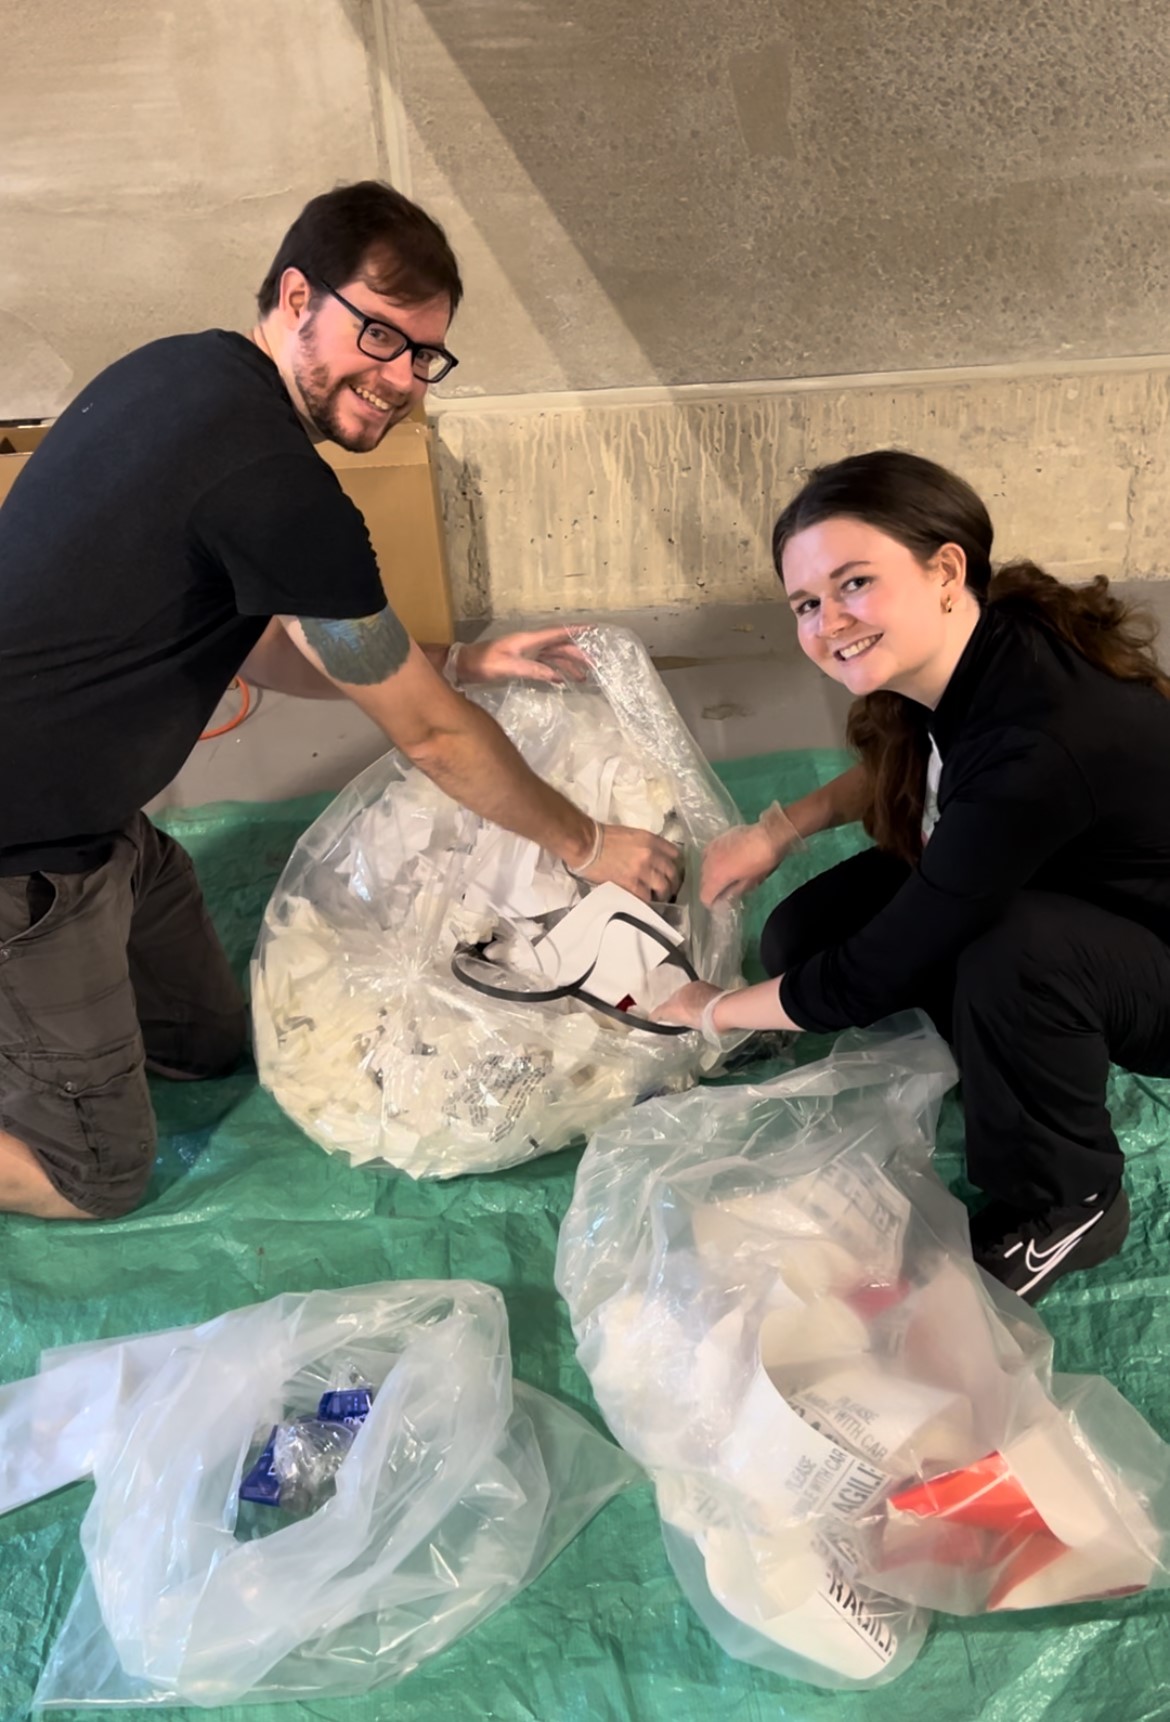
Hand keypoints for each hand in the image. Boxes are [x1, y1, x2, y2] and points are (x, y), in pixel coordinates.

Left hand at [454, 627, 589, 685]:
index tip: (593, 628)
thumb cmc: (483, 663)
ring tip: (582, 677)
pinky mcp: (522, 660)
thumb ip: (532, 670)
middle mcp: (530, 643)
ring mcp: (526, 651)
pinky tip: (562, 679)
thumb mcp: (508, 667)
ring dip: (568, 664)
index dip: (575, 630)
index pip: (557, 633)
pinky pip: (544, 663)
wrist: (464, 665)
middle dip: (577, 653)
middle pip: (559, 645)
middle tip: (594, 665)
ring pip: (553, 655)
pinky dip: (555, 670)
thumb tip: (556, 676)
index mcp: (528, 639)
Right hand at [578, 823, 681, 901]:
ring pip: (663, 887)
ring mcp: (642, 870)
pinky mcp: (631, 884)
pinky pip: (647, 897)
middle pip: (672, 872)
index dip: (674, 865)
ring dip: (663, 894)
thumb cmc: (604, 838)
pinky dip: (647, 901)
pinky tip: (645, 902)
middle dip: (672, 882)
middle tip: (669, 889)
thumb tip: (654, 859)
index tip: (670, 871)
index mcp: (651, 840)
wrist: (586, 844)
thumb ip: (647, 846)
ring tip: (659, 898)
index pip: (675, 854)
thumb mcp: (632, 835)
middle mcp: (651, 854)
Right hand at [649, 979, 723, 1029]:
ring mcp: (711, 992)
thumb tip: (651, 1016)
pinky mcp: (723, 1000)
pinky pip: (712, 1005)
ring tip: (699, 1021)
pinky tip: (710, 1021)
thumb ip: (659, 1012)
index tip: (673, 1017)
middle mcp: (698, 986)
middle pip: (688, 998)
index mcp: (685, 987)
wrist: (722, 1012)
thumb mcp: (671, 1012)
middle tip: (685, 1020)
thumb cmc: (695, 1011)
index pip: (674, 996)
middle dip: (686, 1007)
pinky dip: (709, 1012)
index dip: (672, 1007)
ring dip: (698, 1009)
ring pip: (701, 1001)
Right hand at [700, 805, 802, 906]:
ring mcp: (710, 849)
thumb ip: (734, 891)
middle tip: (725, 890)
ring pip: (704, 868)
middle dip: (711, 888)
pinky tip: (723, 860)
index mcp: (716, 877)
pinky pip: (708, 855)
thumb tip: (725, 896)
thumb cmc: (762, 861)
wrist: (768, 834)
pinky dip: (713, 860)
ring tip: (724, 874)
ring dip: (711, 874)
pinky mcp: (716, 839)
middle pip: (703, 882)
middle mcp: (708, 864)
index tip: (720, 903)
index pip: (704, 896)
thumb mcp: (751, 882)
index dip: (712, 903)